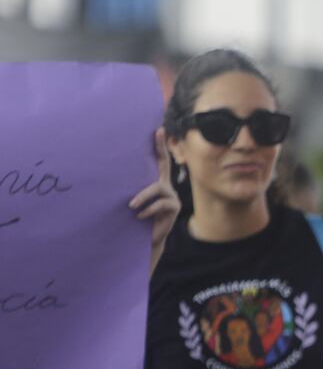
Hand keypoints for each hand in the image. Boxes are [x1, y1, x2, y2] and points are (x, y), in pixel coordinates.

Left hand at [130, 128, 181, 271]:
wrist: (147, 239)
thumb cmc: (136, 218)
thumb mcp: (132, 202)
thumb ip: (128, 191)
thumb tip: (103, 176)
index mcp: (155, 182)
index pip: (159, 161)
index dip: (159, 146)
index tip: (159, 129)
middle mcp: (166, 186)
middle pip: (165, 164)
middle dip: (161, 147)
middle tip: (158, 132)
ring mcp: (171, 197)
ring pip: (158, 188)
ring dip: (143, 196)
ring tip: (131, 206)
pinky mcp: (173, 208)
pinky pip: (160, 204)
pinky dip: (148, 209)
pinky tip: (139, 216)